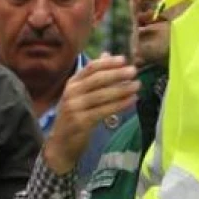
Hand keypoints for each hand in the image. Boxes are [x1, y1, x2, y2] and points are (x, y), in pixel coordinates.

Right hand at [42, 54, 138, 174]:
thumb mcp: (80, 94)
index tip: (123, 59)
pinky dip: (120, 104)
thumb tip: (107, 54)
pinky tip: (132, 100)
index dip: (107, 63)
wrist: (61, 144)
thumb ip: (93, 76)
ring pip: (102, 95)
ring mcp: (74, 108)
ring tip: (137, 85)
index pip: (90, 68)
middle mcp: (71, 93)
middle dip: (117, 74)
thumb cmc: (75, 116)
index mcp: (72, 83)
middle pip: (97, 79)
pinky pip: (104, 110)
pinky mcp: (81, 122)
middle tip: (134, 71)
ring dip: (122, 89)